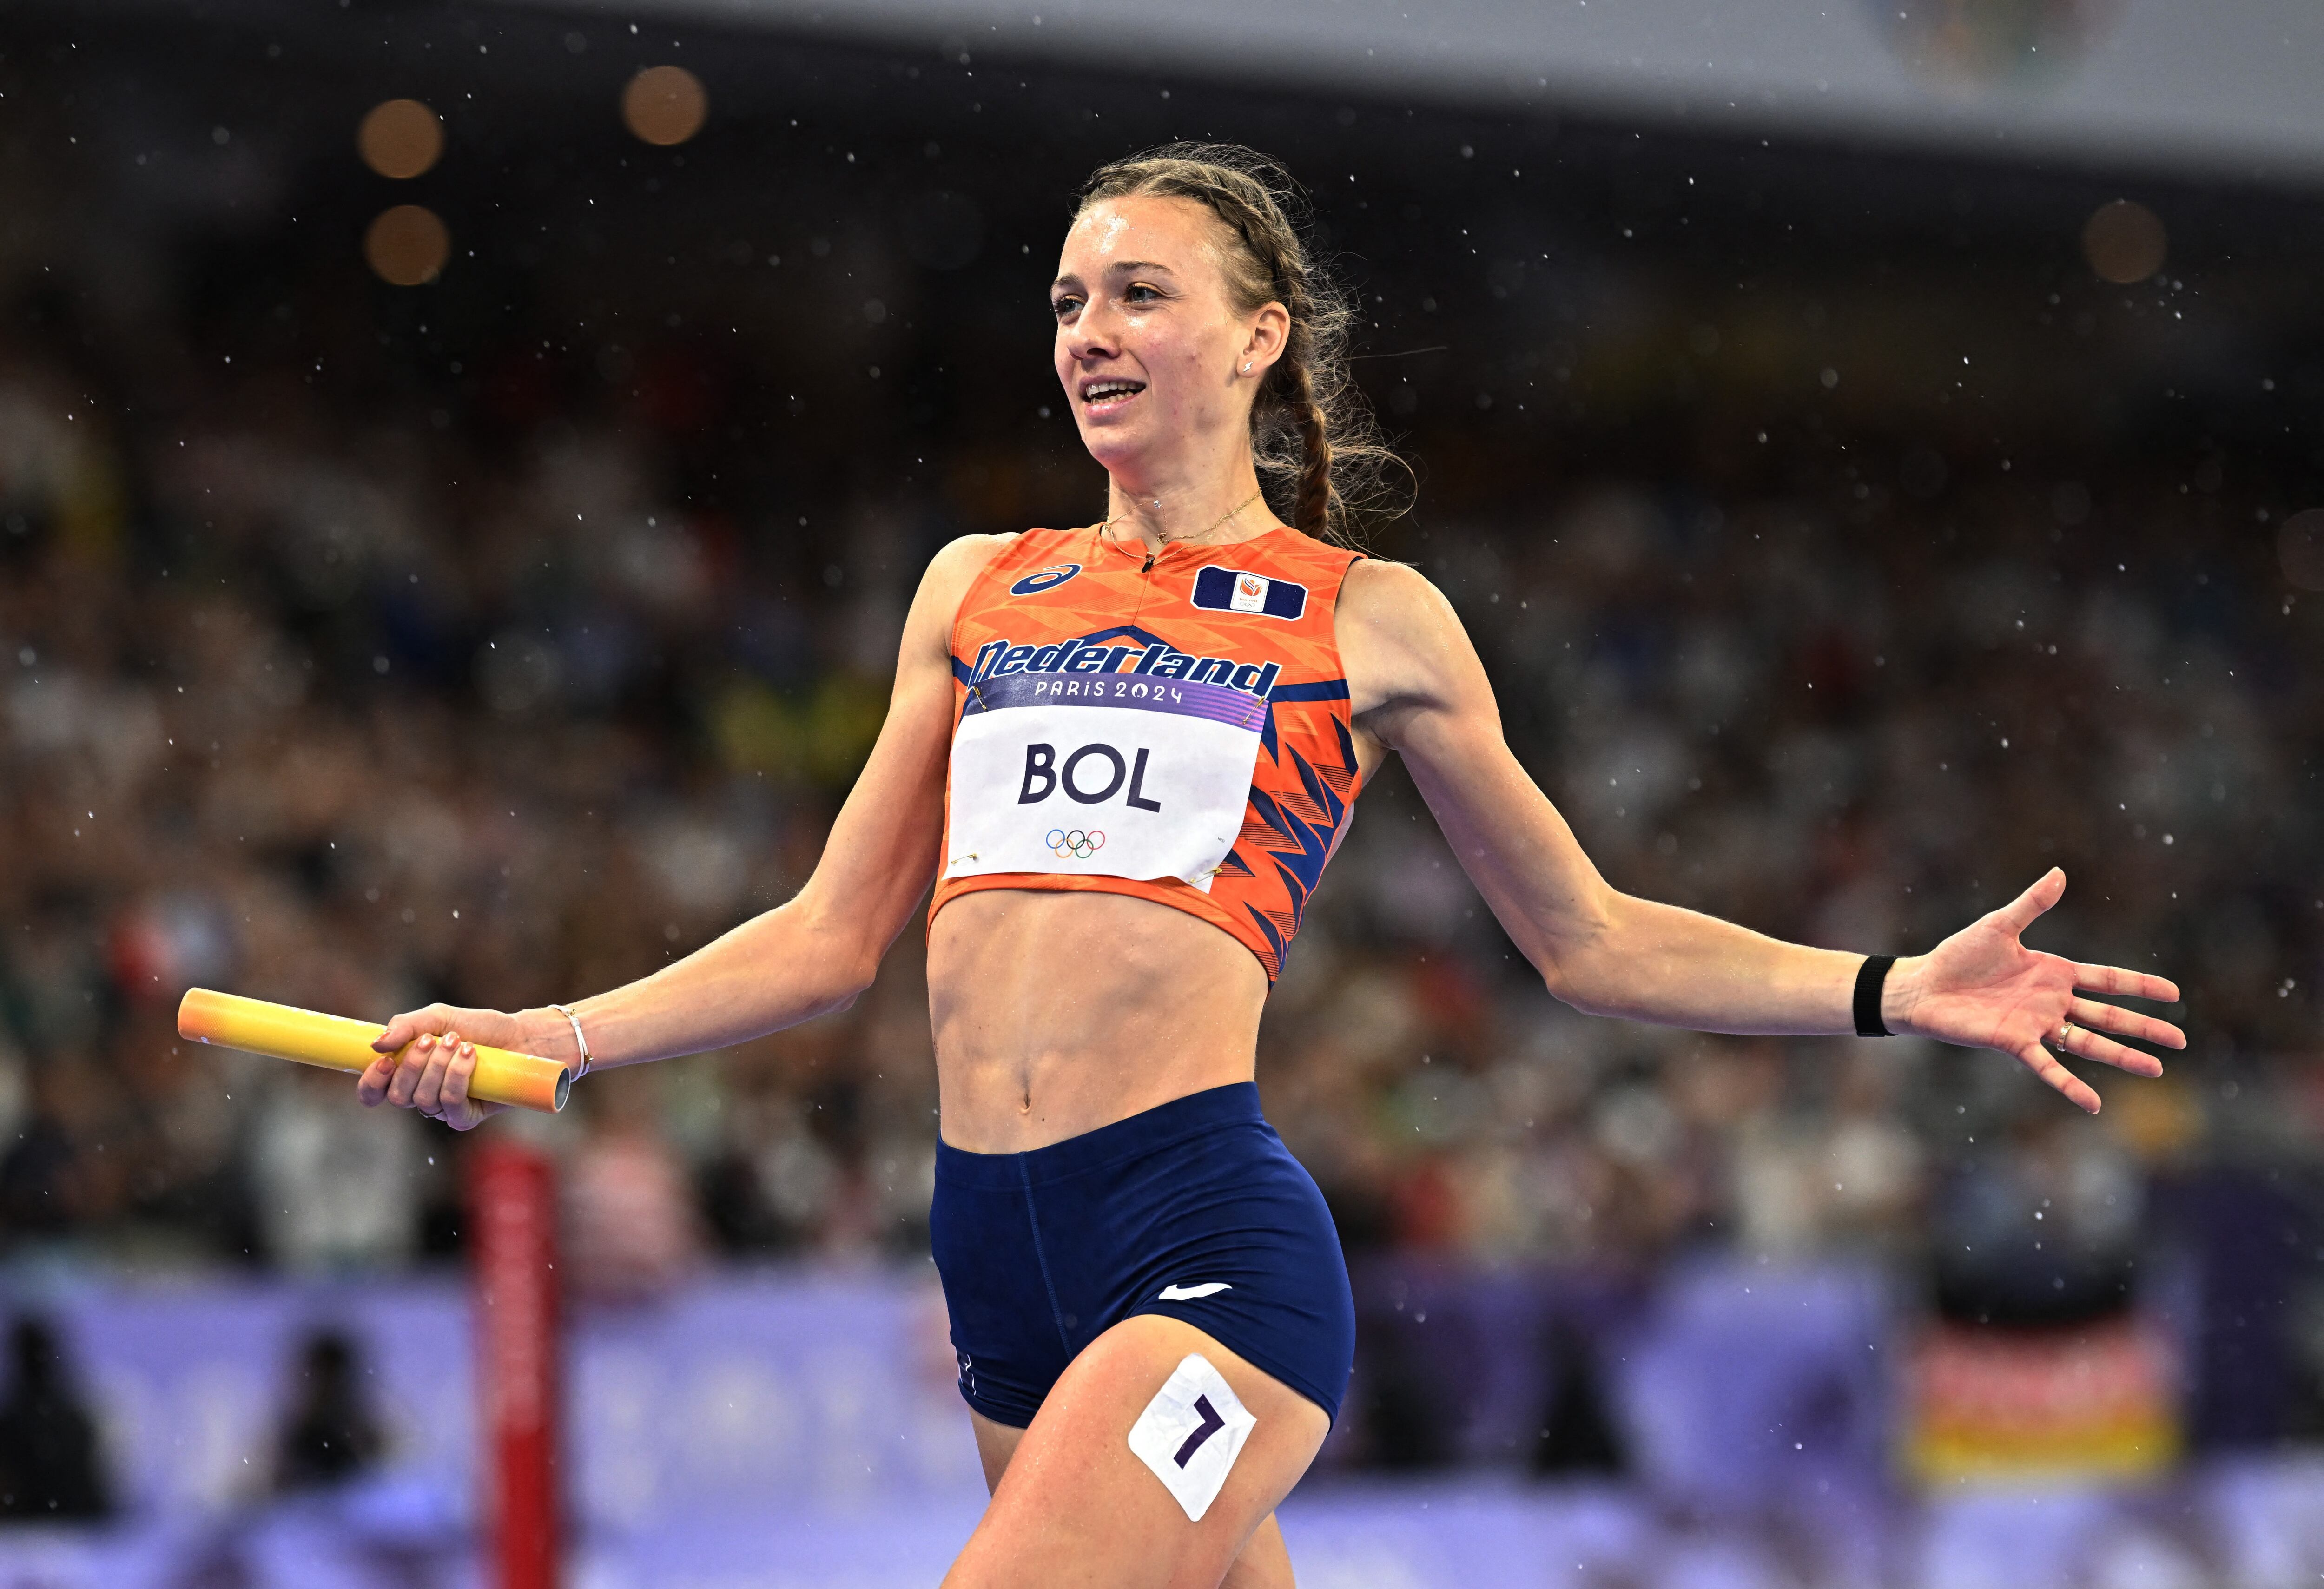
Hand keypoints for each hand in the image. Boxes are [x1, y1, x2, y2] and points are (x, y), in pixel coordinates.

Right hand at [358, 1003, 541, 1131]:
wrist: (519, 1037)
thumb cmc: (477, 1028)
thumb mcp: (438, 1017)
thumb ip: (405, 1026)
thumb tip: (376, 1044)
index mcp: (407, 1075)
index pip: (374, 1092)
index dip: (371, 1083)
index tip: (383, 1061)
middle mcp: (421, 1095)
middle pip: (398, 1095)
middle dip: (412, 1066)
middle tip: (432, 1040)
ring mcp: (443, 1109)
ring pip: (424, 1099)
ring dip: (440, 1066)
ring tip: (459, 1042)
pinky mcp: (465, 1118)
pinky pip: (451, 1104)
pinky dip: (458, 1077)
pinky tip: (470, 1056)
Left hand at [1886, 868, 2183, 1114]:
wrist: (1924, 985)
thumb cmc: (1959, 955)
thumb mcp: (1999, 926)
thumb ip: (2032, 904)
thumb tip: (2059, 872)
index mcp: (2054, 972)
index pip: (2107, 980)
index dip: (2140, 986)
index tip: (2174, 994)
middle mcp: (2052, 1002)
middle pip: (2108, 1016)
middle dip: (2143, 1028)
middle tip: (2178, 1041)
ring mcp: (2036, 1025)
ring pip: (2088, 1043)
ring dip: (2121, 1056)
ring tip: (2155, 1069)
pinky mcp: (2014, 1043)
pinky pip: (2048, 1067)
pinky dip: (2069, 1085)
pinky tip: (2094, 1103)